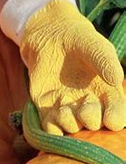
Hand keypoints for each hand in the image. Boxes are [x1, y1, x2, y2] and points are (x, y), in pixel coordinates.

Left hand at [20, 0, 124, 134]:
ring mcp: (68, 108)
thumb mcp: (94, 45)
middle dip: (91, 119)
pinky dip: (51, 127)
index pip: (117, 115)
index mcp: (108, 94)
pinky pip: (51, 128)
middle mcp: (90, 106)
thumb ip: (105, 60)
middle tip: (86, 106)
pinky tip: (51, 114)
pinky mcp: (47, 109)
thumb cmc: (79, 41)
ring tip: (65, 108)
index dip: (115, 120)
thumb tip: (116, 80)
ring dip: (70, 123)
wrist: (51, 36)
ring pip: (72, 128)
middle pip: (94, 124)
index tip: (110, 119)